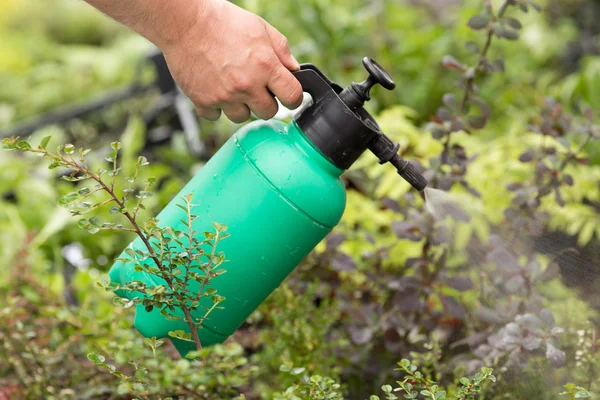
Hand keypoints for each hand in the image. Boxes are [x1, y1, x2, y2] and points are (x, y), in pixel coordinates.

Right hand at [162, 0, 303, 122]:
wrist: (184, 23)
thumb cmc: (222, 21)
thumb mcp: (260, 28)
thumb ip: (282, 50)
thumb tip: (294, 70)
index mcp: (265, 66)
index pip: (292, 96)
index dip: (293, 96)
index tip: (288, 95)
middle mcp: (246, 85)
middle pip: (269, 112)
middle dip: (266, 101)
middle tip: (256, 87)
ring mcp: (224, 96)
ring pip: (242, 117)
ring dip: (241, 106)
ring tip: (233, 86)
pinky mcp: (203, 101)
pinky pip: (216, 116)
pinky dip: (216, 107)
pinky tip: (215, 89)